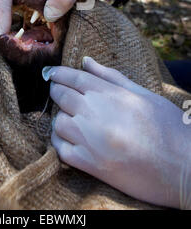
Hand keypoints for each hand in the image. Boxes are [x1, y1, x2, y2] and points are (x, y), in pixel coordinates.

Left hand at [43, 57, 190, 208]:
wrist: (185, 167)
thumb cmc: (168, 128)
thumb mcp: (143, 94)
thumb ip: (111, 77)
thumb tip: (86, 60)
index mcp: (111, 93)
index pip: (73, 76)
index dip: (58, 73)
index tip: (50, 73)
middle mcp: (96, 112)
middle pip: (61, 95)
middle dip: (58, 92)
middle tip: (62, 95)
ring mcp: (91, 139)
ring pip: (57, 122)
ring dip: (61, 120)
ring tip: (72, 120)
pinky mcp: (91, 165)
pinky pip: (60, 150)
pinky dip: (61, 144)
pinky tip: (71, 141)